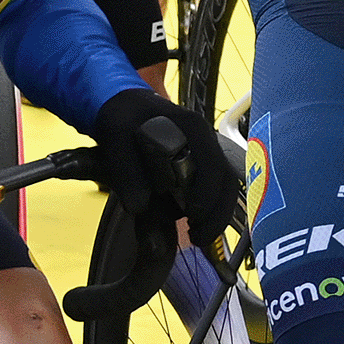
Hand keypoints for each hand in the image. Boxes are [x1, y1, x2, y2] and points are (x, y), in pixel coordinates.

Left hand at [94, 86, 248, 238]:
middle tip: (198, 237)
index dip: (207, 194)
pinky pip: (216, 189)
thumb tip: (139, 207)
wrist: (126, 106)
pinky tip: (195, 225)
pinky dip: (211, 210)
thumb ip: (126, 170)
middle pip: (227, 180)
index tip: (191, 217)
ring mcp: (207, 152)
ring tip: (198, 236)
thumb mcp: (116, 136)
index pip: (213, 164)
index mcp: (192, 127)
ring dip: (216, 215)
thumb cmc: (124, 118)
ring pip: (226, 187)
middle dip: (217, 213)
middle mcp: (207, 140)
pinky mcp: (201, 165)